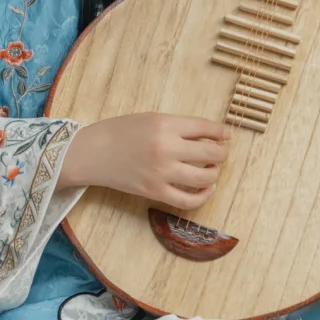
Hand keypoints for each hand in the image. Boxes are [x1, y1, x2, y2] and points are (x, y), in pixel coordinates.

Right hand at [57, 112, 230, 211]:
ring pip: (205, 178)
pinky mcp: (155, 192)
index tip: (226, 135)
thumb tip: (210, 137)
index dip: (221, 132)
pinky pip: (189, 200)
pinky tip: (205, 188)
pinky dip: (203, 196)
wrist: (92, 153)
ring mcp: (161, 173)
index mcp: (165, 125)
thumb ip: (178, 127)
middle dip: (220, 154)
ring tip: (211, 170)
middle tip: (219, 154)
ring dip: (214, 173)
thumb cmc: (120, 132)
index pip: (205, 128)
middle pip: (211, 154)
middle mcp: (166, 148)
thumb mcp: (151, 119)